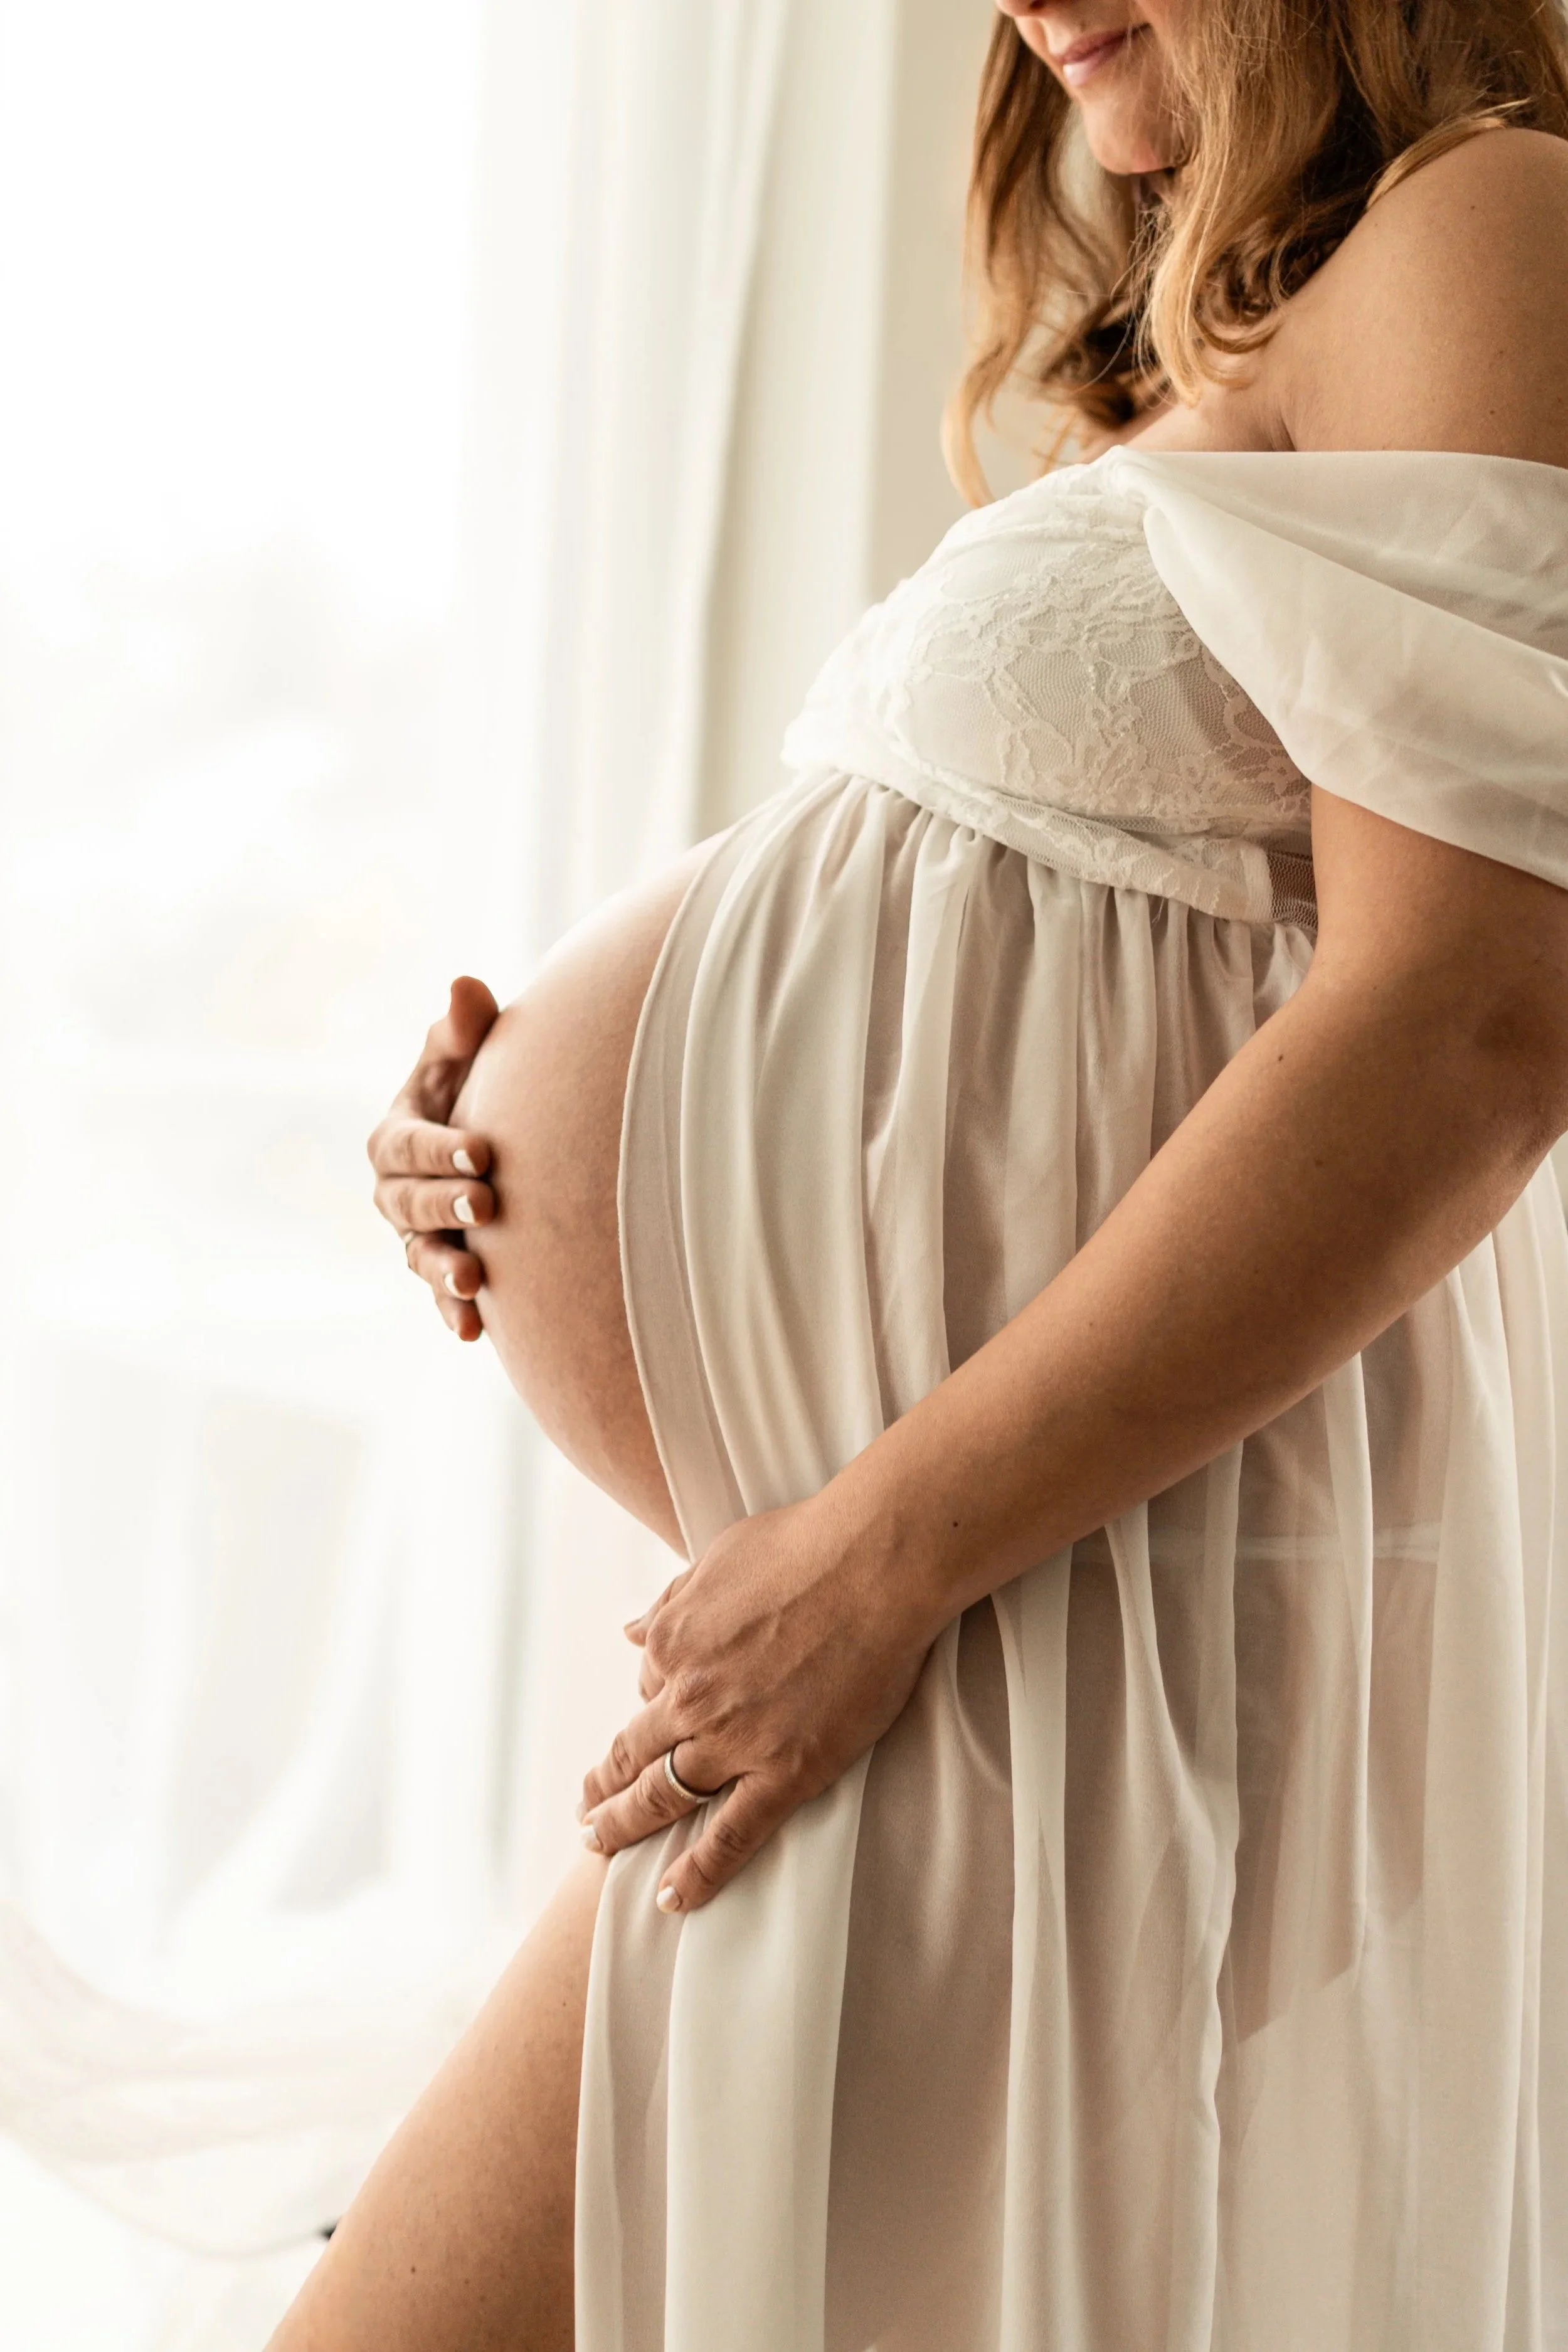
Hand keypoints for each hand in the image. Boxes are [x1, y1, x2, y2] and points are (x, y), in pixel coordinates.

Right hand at [368, 977, 499, 1340]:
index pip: (409, 1144)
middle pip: (409, 1203)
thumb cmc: (478, 1088)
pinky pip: (441, 1295)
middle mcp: (396, 1193)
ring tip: (472, 1281)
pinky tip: (475, 1330)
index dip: (441, 1148)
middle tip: (486, 1203)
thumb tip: (467, 987)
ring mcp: (417, 1237)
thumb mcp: (467, 1058)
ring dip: (442, 1271)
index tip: (483, 1151)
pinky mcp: (444, 1270)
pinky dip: (454, 1311)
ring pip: (419, 1256)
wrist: (501, 1143)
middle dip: (444, 1205)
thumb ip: (464, 1030)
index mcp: (395, 1137)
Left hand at [577, 1490, 938, 1911]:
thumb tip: (629, 1629)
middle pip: (633, 1753)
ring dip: (624, 1825)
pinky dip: (697, 1873)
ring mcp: (735, 1740)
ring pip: (664, 1796)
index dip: (653, 1698)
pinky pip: (731, 1835)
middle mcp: (690, 1696)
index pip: (648, 1682)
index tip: (655, 1714)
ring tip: (601, 1845)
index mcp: (672, 1641)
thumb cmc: (804, 1545)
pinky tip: (671, 1898)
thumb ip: (670, 1602)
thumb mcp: (716, 1559)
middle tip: (586, 1812)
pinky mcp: (786, 1772)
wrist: (873, 1564)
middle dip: (604, 1786)